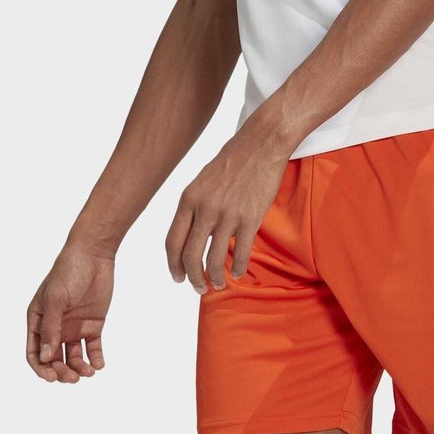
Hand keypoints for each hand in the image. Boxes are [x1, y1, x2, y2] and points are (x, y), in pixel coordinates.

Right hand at [26, 245, 114, 382]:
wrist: (93, 257)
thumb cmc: (67, 273)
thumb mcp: (56, 300)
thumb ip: (51, 328)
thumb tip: (46, 357)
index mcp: (38, 321)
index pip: (35, 352)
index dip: (41, 368)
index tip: (52, 377)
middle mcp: (55, 327)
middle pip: (54, 360)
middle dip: (62, 372)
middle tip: (73, 378)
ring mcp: (74, 328)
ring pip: (73, 358)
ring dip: (79, 369)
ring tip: (89, 372)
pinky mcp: (93, 326)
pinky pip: (93, 349)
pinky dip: (96, 359)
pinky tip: (99, 364)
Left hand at [165, 125, 289, 292]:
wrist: (260, 145)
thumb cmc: (231, 164)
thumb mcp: (202, 183)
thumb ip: (193, 209)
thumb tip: (190, 237)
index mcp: (188, 200)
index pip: (173, 242)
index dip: (173, 265)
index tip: (178, 278)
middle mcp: (204, 209)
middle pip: (190, 256)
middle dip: (193, 279)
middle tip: (199, 288)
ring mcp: (227, 215)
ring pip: (214, 260)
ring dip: (215, 279)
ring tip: (219, 284)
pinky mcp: (249, 219)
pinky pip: (240, 254)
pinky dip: (237, 269)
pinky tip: (238, 273)